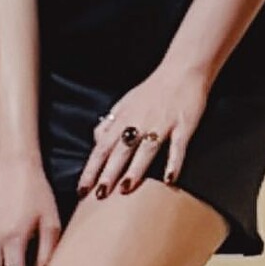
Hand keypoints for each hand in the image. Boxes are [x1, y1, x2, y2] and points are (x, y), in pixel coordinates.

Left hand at [77, 62, 210, 199]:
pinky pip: (177, 146)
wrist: (183, 69)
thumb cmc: (153, 89)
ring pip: (145, 150)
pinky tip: (169, 179)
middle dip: (108, 174)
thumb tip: (96, 142)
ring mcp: (161, 124)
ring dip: (135, 170)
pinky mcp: (183, 125)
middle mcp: (139, 122)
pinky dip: (174, 162)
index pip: (101, 147)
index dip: (91, 169)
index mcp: (123, 119)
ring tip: (125, 189)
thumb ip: (110, 123)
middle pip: (119, 151)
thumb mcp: (125, 103)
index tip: (81, 189)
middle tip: (98, 196)